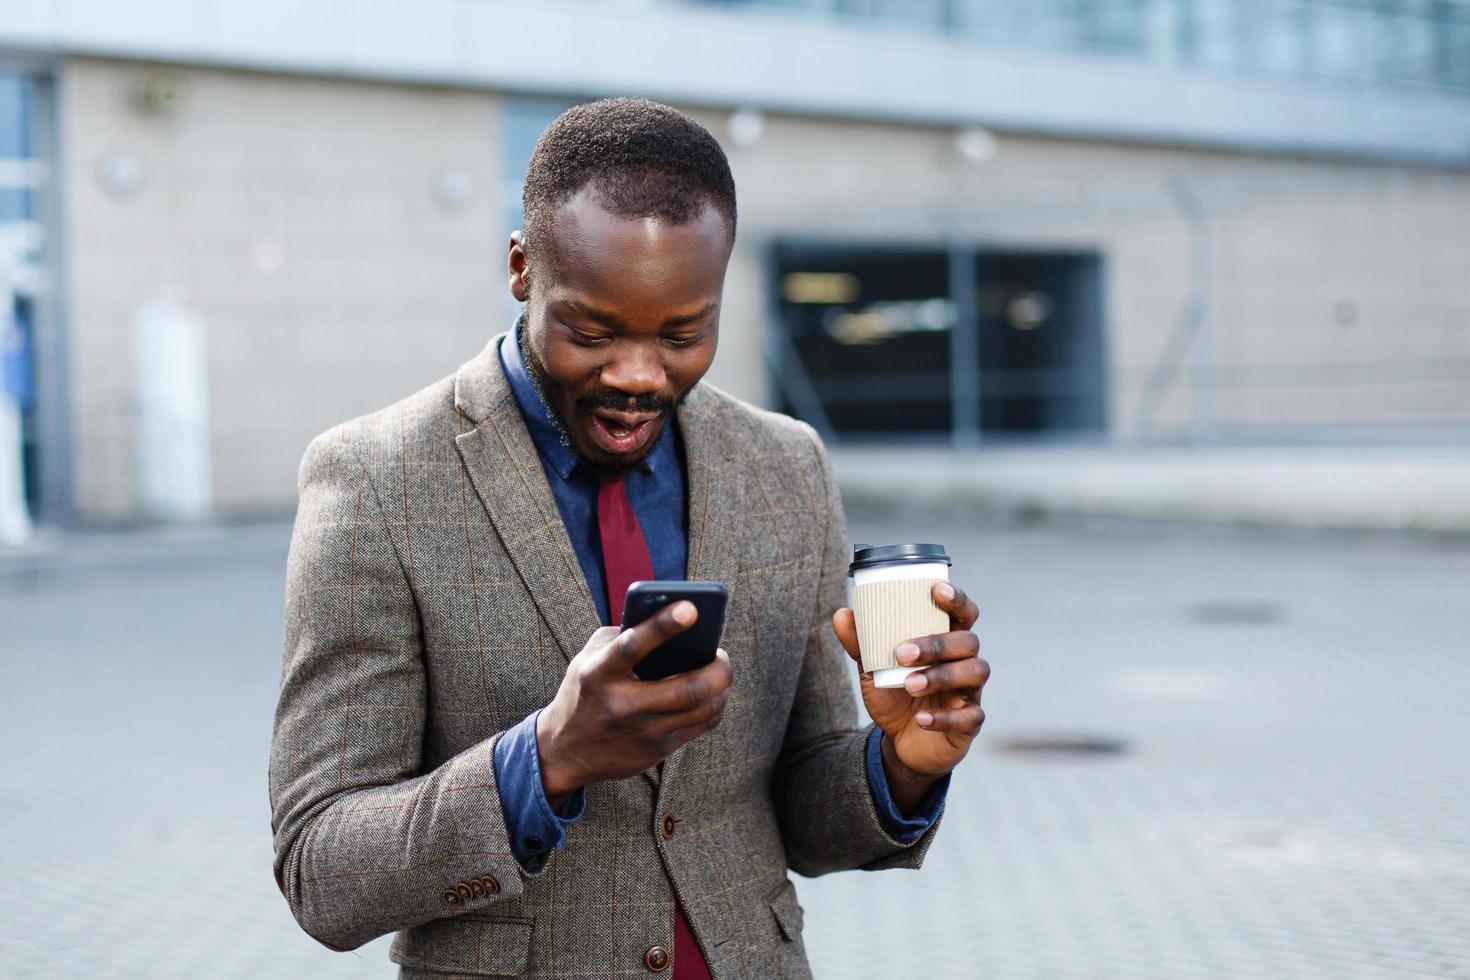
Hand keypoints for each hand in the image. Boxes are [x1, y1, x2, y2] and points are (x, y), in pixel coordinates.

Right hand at [536, 601, 732, 808]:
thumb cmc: (585, 690)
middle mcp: (622, 705)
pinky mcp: (657, 750)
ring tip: (719, 670)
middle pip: (688, 689)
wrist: (565, 751)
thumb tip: (672, 620)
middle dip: (718, 668)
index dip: (663, 626)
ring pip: (703, 709)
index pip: (632, 646)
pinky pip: (702, 726)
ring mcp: (643, 731)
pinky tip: (715, 693)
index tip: (691, 608)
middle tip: (720, 653)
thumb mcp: (589, 658)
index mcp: (599, 673)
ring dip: (721, 686)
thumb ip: (624, 635)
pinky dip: (716, 705)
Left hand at [833, 582, 987, 779]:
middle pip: (968, 641)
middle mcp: (964, 661)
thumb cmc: (894, 694)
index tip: (936, 590)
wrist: (900, 741)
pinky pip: (970, 716)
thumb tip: (842, 615)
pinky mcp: (970, 722)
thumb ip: (861, 644)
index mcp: (946, 640)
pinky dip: (945, 717)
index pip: (963, 613)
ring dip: (941, 676)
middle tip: (903, 653)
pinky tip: (922, 719)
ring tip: (909, 684)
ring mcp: (971, 691)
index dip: (956, 599)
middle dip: (937, 643)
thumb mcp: (873, 669)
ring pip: (974, 672)